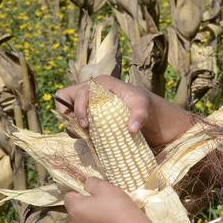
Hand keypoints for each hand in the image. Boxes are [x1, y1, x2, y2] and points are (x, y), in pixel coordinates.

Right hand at [54, 75, 194, 146]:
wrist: (158, 120)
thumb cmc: (150, 108)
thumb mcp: (145, 107)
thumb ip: (139, 114)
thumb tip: (131, 128)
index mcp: (100, 83)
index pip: (72, 93)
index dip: (75, 109)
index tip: (86, 124)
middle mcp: (92, 91)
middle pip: (65, 100)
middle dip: (70, 117)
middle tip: (85, 130)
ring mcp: (91, 105)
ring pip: (69, 113)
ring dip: (74, 125)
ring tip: (88, 134)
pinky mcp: (94, 117)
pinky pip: (78, 123)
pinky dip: (80, 131)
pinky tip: (92, 138)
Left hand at [65, 177, 193, 222]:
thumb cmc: (117, 207)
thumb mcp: (104, 187)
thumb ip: (91, 182)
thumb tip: (86, 183)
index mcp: (73, 209)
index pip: (69, 195)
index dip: (81, 190)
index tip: (95, 191)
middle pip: (75, 208)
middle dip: (86, 203)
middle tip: (104, 200)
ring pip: (84, 218)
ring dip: (92, 213)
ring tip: (109, 211)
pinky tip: (111, 221)